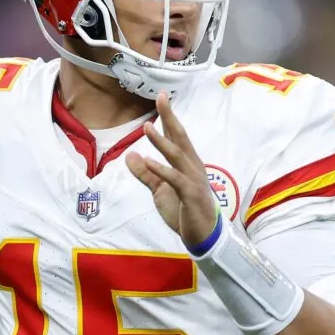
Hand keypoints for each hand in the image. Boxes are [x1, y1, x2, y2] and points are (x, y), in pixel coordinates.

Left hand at [126, 92, 216, 249]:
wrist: (203, 237)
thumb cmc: (184, 211)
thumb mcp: (160, 191)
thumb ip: (146, 174)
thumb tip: (130, 156)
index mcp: (187, 164)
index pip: (176, 136)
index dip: (168, 117)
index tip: (161, 98)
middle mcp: (193, 167)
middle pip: (180, 138)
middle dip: (170, 117)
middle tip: (161, 98)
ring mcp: (194, 180)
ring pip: (177, 156)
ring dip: (161, 142)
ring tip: (147, 127)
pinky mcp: (191, 196)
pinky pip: (176, 180)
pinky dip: (162, 170)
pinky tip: (148, 161)